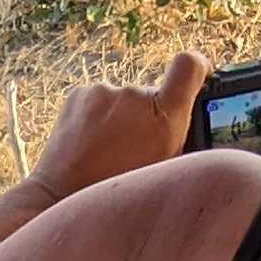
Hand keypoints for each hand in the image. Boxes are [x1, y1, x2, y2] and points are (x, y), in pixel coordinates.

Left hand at [35, 52, 203, 197]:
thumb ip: (180, 136)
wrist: (62, 196)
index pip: (190, 65)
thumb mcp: (165, 170)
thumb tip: (190, 111)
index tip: (199, 71)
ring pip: (124, 100)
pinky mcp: (81, 91)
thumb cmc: (119, 192)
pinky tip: (92, 142)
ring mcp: (104, 91)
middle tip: (134, 148)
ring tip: (108, 150)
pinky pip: (101, 99)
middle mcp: (134, 96)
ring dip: (121, 118)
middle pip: (152, 94)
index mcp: (164, 118)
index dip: (198, 66)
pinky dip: (100, 116)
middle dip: (148, 115)